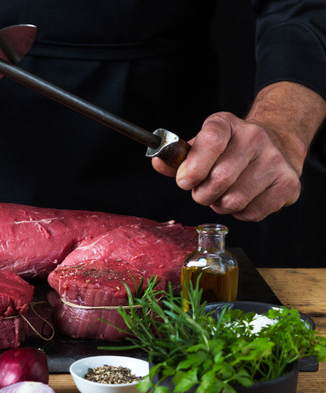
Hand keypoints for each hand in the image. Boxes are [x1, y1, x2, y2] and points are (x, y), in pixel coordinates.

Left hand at [153, 113, 299, 220]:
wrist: (274, 146)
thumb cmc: (228, 150)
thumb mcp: (201, 146)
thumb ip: (177, 159)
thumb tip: (158, 163)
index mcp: (227, 124)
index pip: (211, 141)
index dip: (193, 168)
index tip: (184, 181)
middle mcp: (254, 137)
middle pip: (219, 179)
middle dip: (202, 194)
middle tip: (203, 191)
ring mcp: (275, 160)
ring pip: (234, 200)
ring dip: (220, 204)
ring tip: (224, 193)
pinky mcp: (288, 184)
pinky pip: (251, 213)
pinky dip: (240, 213)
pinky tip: (243, 198)